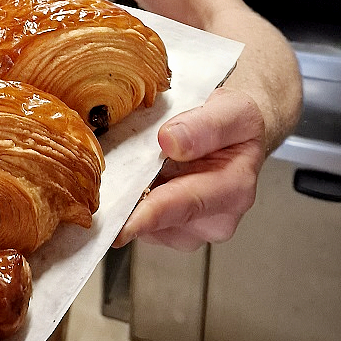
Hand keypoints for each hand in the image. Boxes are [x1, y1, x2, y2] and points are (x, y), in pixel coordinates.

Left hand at [113, 86, 266, 251]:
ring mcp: (196, 228)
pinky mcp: (176, 229)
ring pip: (148, 224)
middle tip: (98, 184)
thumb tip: (171, 141)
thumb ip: (205, 125)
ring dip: (130, 201)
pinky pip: (145, 222)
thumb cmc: (238, 123)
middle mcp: (216, 218)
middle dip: (128, 205)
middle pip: (159, 220)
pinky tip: (137, 180)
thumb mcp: (232, 110)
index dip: (146, 216)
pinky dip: (134, 203)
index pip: (183, 205)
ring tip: (130, 168)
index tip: (118, 224)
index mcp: (233, 189)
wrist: (241, 133)